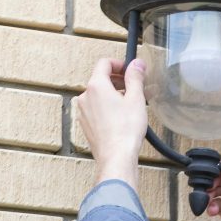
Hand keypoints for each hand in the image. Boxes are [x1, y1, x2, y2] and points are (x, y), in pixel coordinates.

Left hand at [73, 56, 147, 175]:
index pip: (104, 63)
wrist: (116, 157)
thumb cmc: (126, 131)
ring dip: (111, 94)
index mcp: (96, 85)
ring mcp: (83, 112)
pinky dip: (106, 108)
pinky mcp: (86, 125)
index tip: (130, 70)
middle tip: (132, 87)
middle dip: (116, 80)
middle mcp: (85, 97)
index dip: (119, 64)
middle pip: (100, 79)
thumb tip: (136, 64)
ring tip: (127, 104)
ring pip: (97, 95)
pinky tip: (119, 118)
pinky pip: (95, 109)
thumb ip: (135, 77)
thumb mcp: (135, 99)